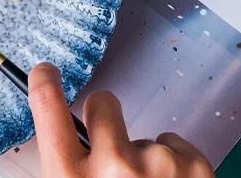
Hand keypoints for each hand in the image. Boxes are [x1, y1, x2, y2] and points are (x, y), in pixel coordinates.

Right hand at [28, 63, 214, 177]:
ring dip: (146, 156)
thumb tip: (65, 131)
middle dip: (106, 119)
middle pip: (102, 103)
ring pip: (144, 133)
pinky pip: (175, 144)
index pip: (47, 104)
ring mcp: (157, 164)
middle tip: (112, 152)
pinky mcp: (196, 167)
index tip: (46, 73)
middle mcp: (112, 167)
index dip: (44, 80)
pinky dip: (175, 164)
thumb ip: (67, 170)